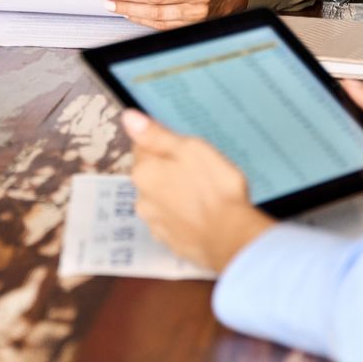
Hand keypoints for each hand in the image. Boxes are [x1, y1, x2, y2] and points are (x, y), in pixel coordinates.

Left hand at [122, 109, 272, 273]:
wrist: (233, 238)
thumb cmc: (216, 190)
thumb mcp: (190, 149)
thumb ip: (156, 134)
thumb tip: (129, 118)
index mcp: (144, 172)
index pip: (143, 147)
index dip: (164, 144)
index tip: (183, 148)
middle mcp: (143, 200)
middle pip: (152, 175)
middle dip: (170, 171)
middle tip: (198, 171)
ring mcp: (156, 224)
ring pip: (162, 200)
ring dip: (176, 196)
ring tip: (204, 195)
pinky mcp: (172, 243)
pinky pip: (174, 223)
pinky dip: (184, 218)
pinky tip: (203, 216)